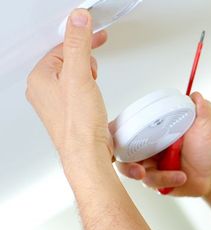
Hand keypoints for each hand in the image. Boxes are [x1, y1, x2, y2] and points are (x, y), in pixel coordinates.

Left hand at [26, 9, 111, 164]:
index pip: (60, 47)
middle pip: (66, 60)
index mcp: (39, 78)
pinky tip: (94, 96)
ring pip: (73, 76)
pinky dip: (88, 88)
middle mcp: (43, 90)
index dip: (80, 39)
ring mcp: (55, 102)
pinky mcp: (69, 112)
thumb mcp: (80, 75)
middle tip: (93, 66)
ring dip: (87, 74)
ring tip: (94, 83)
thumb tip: (77, 20)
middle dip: (84, 60)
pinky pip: (77, 90)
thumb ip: (78, 44)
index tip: (96, 34)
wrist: (87, 153)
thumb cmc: (78, 123)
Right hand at [116, 92, 210, 196]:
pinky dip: (166, 180)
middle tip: (139, 170)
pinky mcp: (154, 181)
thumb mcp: (205, 127)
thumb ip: (202, 110)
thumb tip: (196, 95)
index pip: (125, 128)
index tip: (114, 138)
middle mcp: (146, 147)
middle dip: (126, 164)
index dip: (114, 133)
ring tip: (177, 175)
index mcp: (152, 130)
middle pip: (121, 153)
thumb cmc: (206, 148)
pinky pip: (150, 182)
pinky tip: (181, 177)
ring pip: (135, 171)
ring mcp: (149, 165)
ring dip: (153, 175)